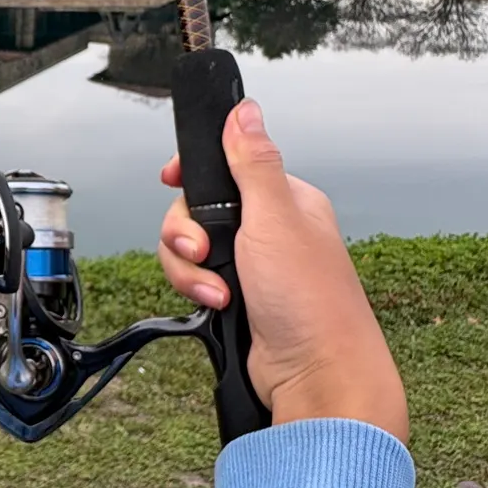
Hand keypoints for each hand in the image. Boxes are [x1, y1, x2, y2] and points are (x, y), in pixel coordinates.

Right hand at [158, 100, 408, 442]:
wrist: (317, 378)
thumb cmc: (311, 301)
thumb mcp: (276, 219)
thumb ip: (254, 163)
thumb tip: (246, 109)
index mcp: (283, 199)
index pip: (224, 163)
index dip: (191, 171)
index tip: (171, 178)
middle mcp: (266, 229)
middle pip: (195, 206)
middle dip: (186, 231)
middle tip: (201, 250)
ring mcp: (249, 265)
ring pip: (187, 245)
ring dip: (189, 268)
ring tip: (216, 291)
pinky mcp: (234, 296)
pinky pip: (193, 278)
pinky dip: (196, 290)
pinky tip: (219, 306)